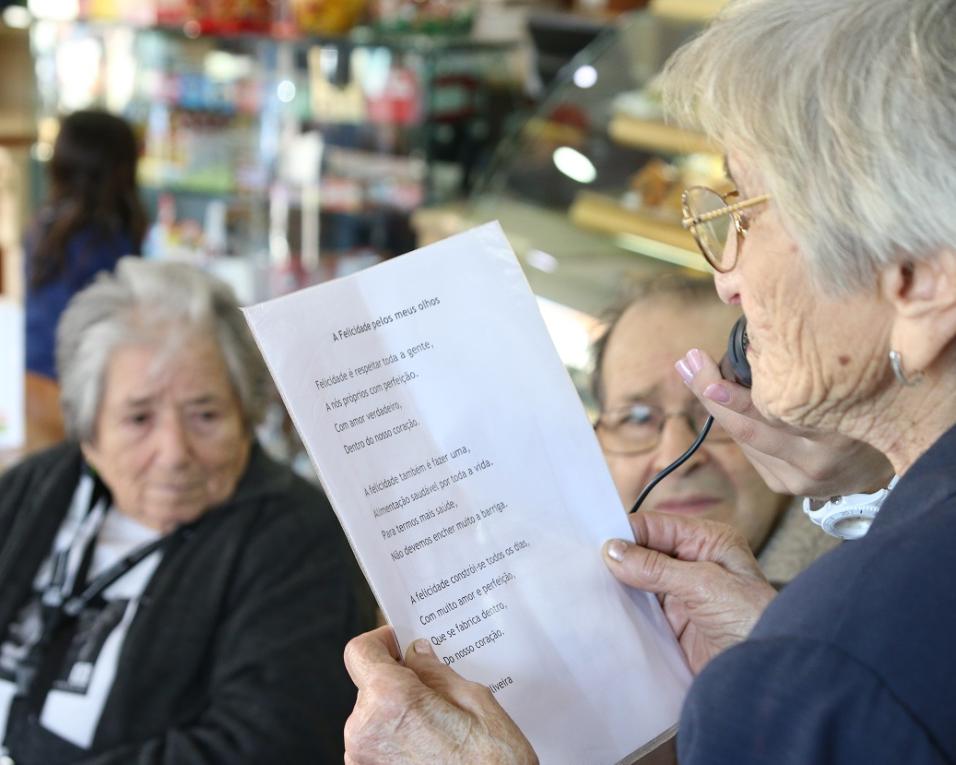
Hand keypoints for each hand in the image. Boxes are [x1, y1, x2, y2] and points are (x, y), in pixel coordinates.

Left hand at [343, 626, 537, 764]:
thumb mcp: (476, 702)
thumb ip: (437, 673)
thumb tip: (418, 655)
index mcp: (390, 701)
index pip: (360, 652)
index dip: (381, 641)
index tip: (399, 642)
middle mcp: (365, 732)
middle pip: (370, 686)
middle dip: (399, 682)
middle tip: (437, 689)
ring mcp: (363, 761)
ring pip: (374, 717)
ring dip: (399, 714)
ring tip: (441, 725)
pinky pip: (377, 745)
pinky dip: (398, 739)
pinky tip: (432, 747)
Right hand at [604, 511, 775, 674]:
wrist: (768, 674)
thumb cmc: (753, 620)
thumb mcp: (704, 585)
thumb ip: (656, 567)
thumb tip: (613, 550)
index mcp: (707, 542)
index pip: (656, 526)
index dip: (626, 532)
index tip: (594, 542)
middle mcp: (693, 564)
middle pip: (644, 553)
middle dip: (618, 559)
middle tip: (584, 565)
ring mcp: (682, 595)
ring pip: (638, 583)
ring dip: (618, 586)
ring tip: (589, 587)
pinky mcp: (673, 625)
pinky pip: (640, 612)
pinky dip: (623, 612)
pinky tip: (604, 611)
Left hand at [677, 348, 893, 497]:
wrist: (894, 457)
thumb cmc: (863, 403)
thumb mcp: (841, 383)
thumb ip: (798, 372)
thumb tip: (749, 343)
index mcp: (834, 430)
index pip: (764, 407)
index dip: (724, 388)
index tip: (696, 363)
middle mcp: (816, 460)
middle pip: (746, 427)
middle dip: (710, 394)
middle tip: (687, 365)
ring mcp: (801, 478)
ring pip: (746, 439)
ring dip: (724, 409)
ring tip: (706, 378)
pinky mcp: (790, 488)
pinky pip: (753, 453)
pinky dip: (743, 428)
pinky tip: (740, 409)